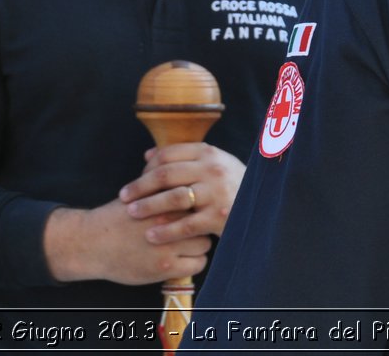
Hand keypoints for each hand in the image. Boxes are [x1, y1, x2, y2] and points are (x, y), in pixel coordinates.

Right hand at [43, 200, 212, 285]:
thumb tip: (184, 175)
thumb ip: (162, 186)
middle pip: (203, 218)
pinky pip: (198, 264)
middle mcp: (168, 220)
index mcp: (162, 199)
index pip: (197, 197)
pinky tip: (185, 258)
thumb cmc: (116, 217)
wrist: (92, 243)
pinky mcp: (165, 267)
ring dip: (199, 243)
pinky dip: (194, 261)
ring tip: (190, 243)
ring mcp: (168, 245)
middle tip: (197, 226)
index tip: (198, 208)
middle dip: (201, 222)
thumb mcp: (139, 194)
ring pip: (205, 242)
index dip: (199, 203)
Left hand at [119, 142, 244, 242]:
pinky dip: (166, 230)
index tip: (134, 179)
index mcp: (208, 153)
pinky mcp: (218, 217)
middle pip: (165, 174)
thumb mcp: (214, 163)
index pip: (168, 154)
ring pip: (172, 198)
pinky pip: (185, 225)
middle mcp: (212, 169)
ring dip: (148, 206)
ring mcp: (216, 193)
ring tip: (132, 213)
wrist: (264, 206)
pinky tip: (151, 235)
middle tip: (123, 196)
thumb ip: (184, 158)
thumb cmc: (232, 184)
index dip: (146, 167)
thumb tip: (148, 155)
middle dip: (140, 186)